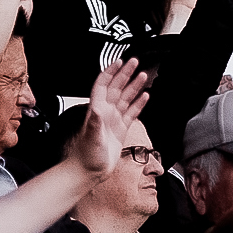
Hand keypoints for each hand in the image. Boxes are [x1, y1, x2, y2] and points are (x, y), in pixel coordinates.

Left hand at [66, 59, 149, 176]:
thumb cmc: (86, 156)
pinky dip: (138, 104)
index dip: (110, 72)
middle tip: (135, 62)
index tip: (118, 61)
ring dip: (134, 87)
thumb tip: (97, 110)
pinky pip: (131, 112)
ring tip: (143, 76)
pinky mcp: (121, 129)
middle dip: (125, 74)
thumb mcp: (91, 138)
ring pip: (125, 98)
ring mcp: (113, 120)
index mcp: (97, 110)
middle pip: (116, 88)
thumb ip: (95, 124)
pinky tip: (145, 97)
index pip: (103, 85)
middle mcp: (105, 112)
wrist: (89, 171)